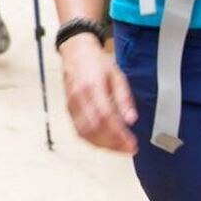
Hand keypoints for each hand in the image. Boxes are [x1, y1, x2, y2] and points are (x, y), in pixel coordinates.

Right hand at [60, 35, 137, 153]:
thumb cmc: (96, 62)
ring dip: (103, 145)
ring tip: (118, 148)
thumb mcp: (117, 76)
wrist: (76, 51)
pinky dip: (91, 140)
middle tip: (128, 149)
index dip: (119, 135)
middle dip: (113, 144)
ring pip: (85, 132)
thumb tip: (131, 120)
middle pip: (95, 129)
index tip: (132, 144)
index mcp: (93, 87)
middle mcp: (79, 97)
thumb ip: (124, 98)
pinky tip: (103, 142)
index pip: (106, 118)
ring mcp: (72, 103)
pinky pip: (78, 129)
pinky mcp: (68, 108)